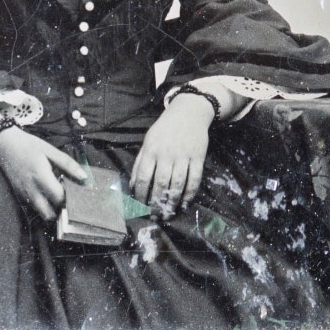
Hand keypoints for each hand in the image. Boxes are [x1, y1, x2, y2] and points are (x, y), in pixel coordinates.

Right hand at [0, 125, 87, 221]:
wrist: (4, 145)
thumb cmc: (28, 146)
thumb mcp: (50, 150)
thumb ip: (67, 164)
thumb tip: (84, 177)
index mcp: (41, 177)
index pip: (59, 198)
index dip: (70, 199)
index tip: (76, 194)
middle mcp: (31, 190)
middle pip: (49, 214)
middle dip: (60, 211)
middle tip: (67, 201)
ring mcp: (24, 194)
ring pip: (41, 213)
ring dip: (51, 210)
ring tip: (57, 198)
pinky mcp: (19, 194)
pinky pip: (33, 206)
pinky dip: (42, 205)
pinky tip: (46, 194)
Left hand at [131, 94, 213, 216]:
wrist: (188, 113)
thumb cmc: (164, 130)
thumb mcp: (148, 142)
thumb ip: (140, 162)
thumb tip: (132, 185)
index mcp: (151, 150)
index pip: (142, 176)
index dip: (140, 194)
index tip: (140, 205)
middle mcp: (166, 154)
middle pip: (160, 183)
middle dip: (156, 202)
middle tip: (154, 215)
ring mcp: (183, 156)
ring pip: (177, 184)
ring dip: (172, 201)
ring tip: (168, 213)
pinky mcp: (198, 158)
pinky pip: (194, 180)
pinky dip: (189, 194)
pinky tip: (184, 204)